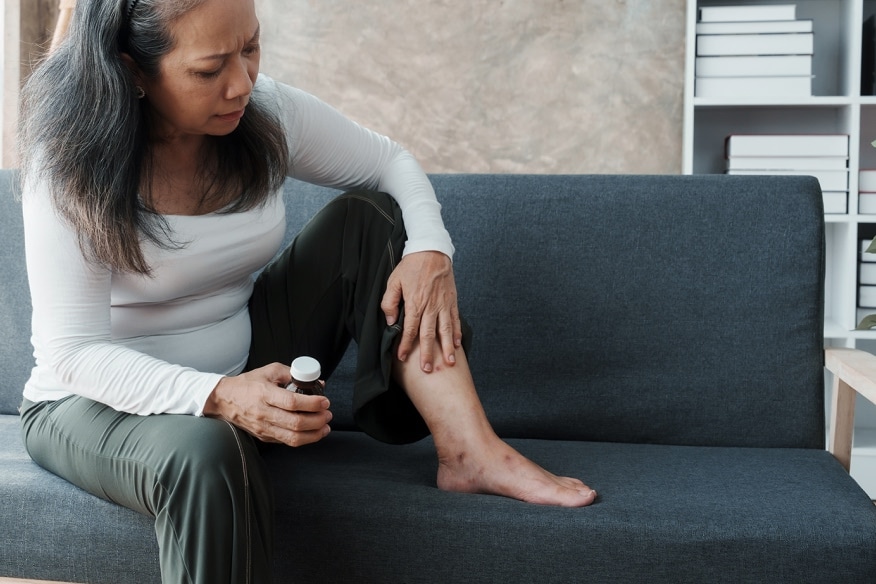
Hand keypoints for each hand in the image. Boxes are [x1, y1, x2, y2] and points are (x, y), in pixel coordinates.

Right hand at [203, 363, 331, 446]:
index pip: (292, 402)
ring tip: (325, 426)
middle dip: (317, 420)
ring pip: (293, 437)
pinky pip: (286, 442)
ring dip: (314, 434)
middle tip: (328, 414)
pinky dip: (303, 439)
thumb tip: (317, 382)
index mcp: (264, 394)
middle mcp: (263, 413)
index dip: (312, 404)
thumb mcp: (270, 371)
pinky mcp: (264, 436)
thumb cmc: (248, 384)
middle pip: (295, 423)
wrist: (225, 400)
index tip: (324, 401)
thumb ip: (293, 374)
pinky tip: (313, 432)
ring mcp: (263, 427)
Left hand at [380, 250, 461, 371]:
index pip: (409, 329)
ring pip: (446, 330)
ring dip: (447, 348)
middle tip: (428, 369)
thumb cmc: (411, 266)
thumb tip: (391, 321)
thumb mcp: (393, 281)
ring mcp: (443, 304)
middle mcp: (430, 306)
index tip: (402, 357)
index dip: (405, 345)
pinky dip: (458, 333)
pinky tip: (458, 344)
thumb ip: (390, 302)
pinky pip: (455, 320)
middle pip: (429, 334)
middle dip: (428, 353)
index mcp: (415, 302)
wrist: (432, 250)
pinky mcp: (452, 301)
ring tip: (450, 363)